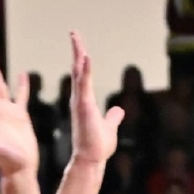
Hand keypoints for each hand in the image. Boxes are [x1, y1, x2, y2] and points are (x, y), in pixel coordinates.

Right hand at [66, 31, 124, 164]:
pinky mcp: (83, 106)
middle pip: (78, 69)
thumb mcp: (109, 127)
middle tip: (74, 33)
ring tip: (76, 38)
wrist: (91, 160)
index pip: (82, 76)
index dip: (81, 60)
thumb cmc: (98, 146)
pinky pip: (84, 84)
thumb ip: (112, 117)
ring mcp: (80, 102)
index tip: (80, 46)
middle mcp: (79, 99)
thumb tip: (118, 110)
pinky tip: (86, 57)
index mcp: (84, 102)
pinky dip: (85, 70)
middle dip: (76, 50)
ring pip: (78, 73)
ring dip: (78, 54)